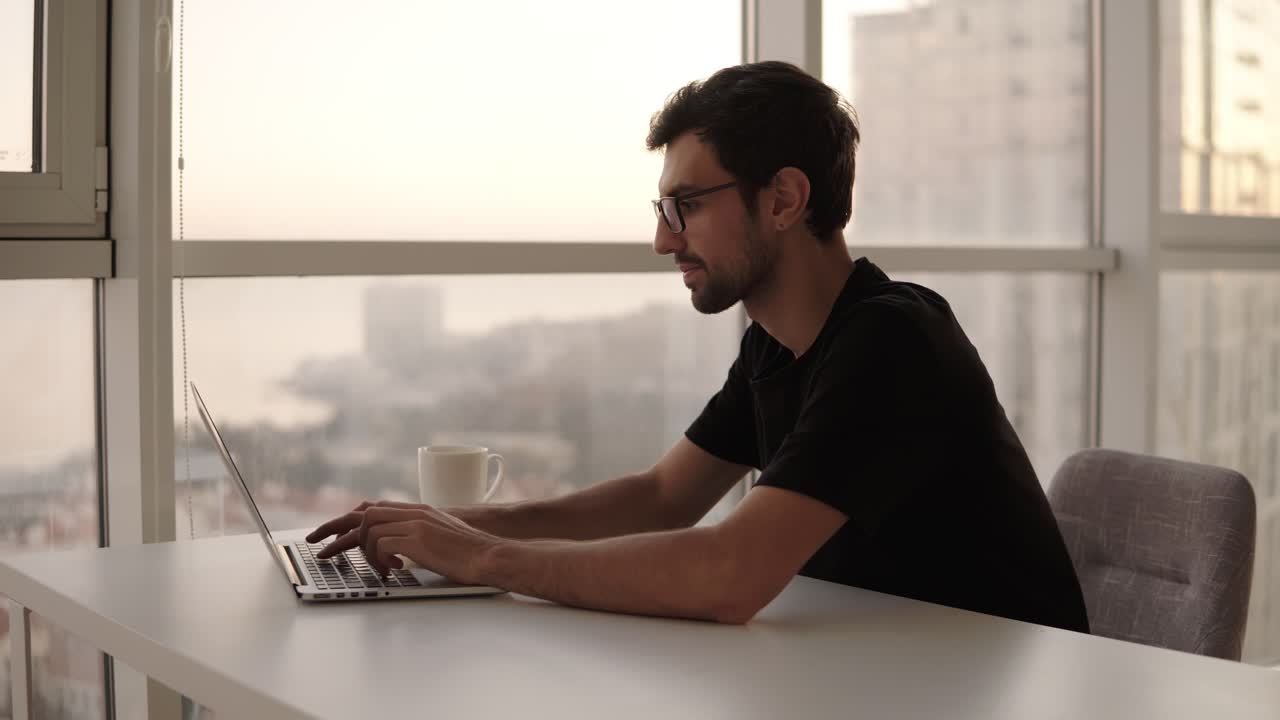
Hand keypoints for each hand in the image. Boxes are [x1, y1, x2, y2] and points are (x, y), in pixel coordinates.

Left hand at [307, 503, 502, 584]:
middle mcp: (413, 512)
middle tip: (322, 551)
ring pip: (369, 529)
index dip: (348, 519)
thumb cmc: (469, 551)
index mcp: (418, 510)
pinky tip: (396, 569)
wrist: (489, 554)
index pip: (374, 506)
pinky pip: (382, 545)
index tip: (329, 533)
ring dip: (367, 552)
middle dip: (337, 531)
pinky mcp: (417, 540)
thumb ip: (418, 534)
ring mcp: (415, 524)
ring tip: (381, 568)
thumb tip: (399, 548)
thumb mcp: (441, 535)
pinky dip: (381, 560)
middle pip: (364, 513)